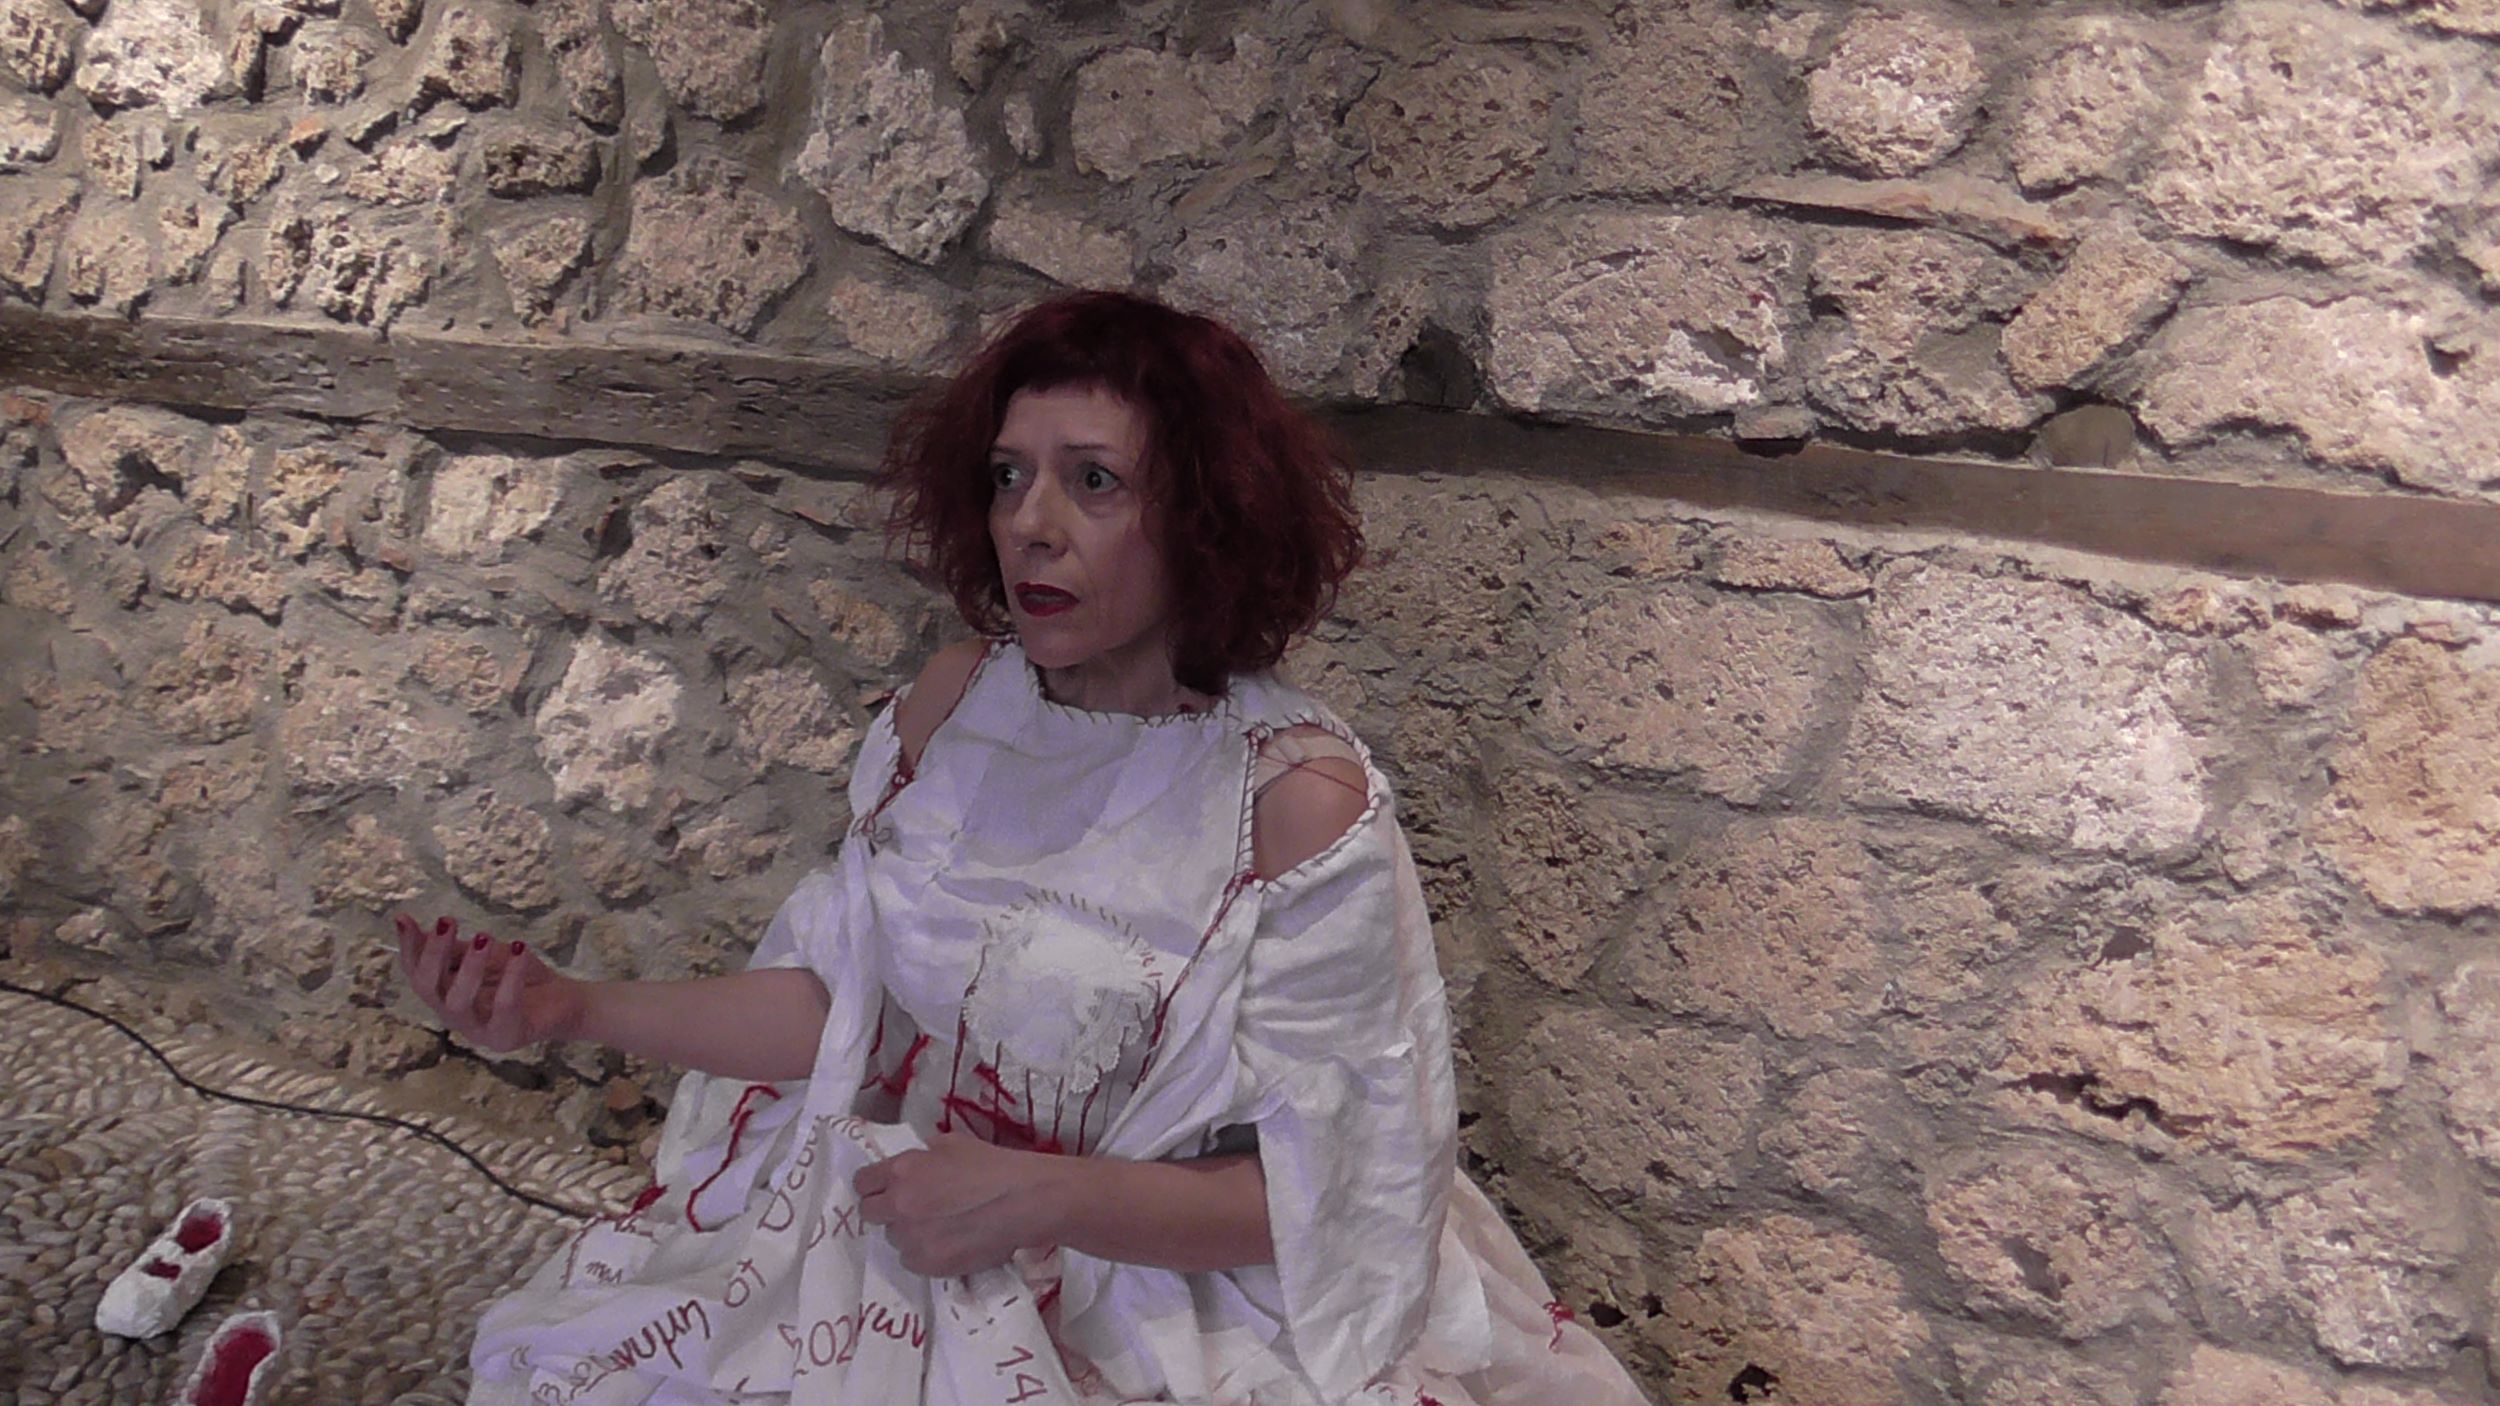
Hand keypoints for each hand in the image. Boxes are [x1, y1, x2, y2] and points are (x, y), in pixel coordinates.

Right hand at [395, 914, 586, 1052]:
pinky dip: (510, 976)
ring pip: (459, 1003)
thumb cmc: (518, 975)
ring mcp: (479, 1030)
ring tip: (482, 938)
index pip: (415, 974)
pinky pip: (504, 1006)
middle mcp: (455, 1016)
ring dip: (468, 967)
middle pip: (428, 990)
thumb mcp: (484, 955)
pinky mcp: (507, 1036)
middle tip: (448, 922)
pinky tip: (519, 949)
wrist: (565, 1002)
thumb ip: (453, 948)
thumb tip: (415, 925)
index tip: (404, 918)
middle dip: (433, 954)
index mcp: (445, 997)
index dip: (408, 947)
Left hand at [854, 1129, 1058, 1277]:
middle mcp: (899, 1206)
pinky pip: (912, 1260)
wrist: (1021, 1202)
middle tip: (908, 1208)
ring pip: (893, 1239)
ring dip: (908, 1232)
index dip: (872, 1185)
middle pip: (870, 1213)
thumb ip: (923, 1156)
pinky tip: (947, 1242)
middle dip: (885, 1209)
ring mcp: (912, 1239)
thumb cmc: (991, 1166)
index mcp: (901, 1171)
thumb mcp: (952, 1144)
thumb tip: (916, 1165)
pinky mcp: (928, 1265)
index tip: (884, 1188)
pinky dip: (924, 1252)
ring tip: (937, 1227)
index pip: (862, 1183)